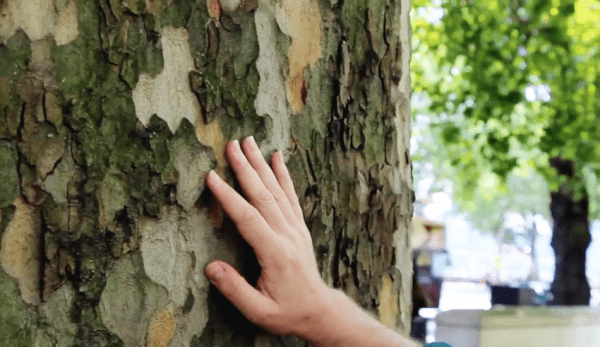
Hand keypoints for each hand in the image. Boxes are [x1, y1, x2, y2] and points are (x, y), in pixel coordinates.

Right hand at [204, 137, 331, 337]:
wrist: (318, 309)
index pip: (248, 218)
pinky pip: (291, 195)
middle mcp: (287, 235)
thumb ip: (235, 289)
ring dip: (261, 165)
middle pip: (263, 195)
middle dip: (245, 168)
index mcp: (275, 253)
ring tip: (248, 141)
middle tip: (231, 144)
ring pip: (277, 190)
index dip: (229, 197)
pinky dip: (284, 175)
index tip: (212, 177)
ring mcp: (295, 228)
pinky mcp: (299, 227)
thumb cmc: (286, 312)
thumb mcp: (258, 311)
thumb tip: (211, 267)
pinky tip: (277, 157)